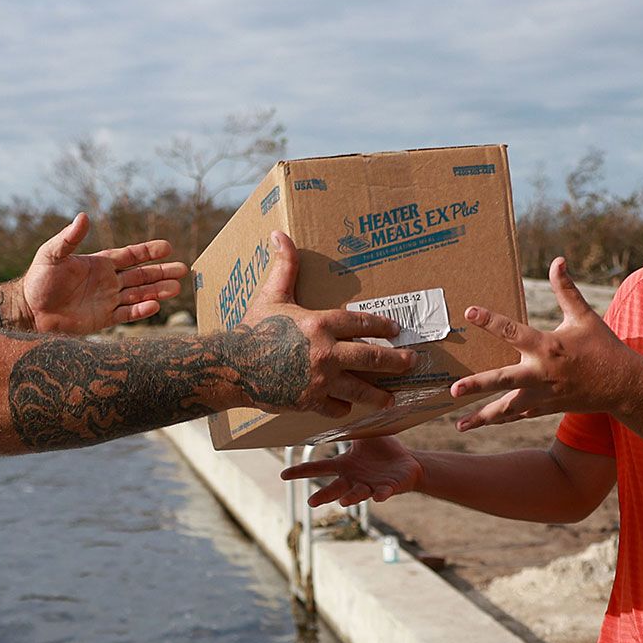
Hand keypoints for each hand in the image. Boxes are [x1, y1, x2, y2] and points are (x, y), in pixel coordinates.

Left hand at [17, 213, 186, 333]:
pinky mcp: (103, 320)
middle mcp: (108, 282)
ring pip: (139, 294)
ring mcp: (107, 301)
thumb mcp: (52, 254)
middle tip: (184, 269)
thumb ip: (69, 239)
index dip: (148, 251)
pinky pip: (127, 314)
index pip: (130, 256)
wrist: (30, 310)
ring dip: (158, 291)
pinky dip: (141, 310)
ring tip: (177, 288)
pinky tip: (155, 306)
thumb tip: (83, 216)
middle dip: (162, 272)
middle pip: (141, 275)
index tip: (167, 247)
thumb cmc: (39, 279)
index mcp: (99, 264)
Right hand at [237, 230, 412, 414]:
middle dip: (397, 360)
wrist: (231, 366)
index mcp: (321, 323)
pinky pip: (336, 407)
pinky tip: (347, 405)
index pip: (363, 322)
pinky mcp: (309, 401)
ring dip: (379, 394)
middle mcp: (326, 352)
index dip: (383, 325)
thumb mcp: (272, 295)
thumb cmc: (251, 329)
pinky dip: (343, 407)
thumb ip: (285, 267)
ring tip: (390, 398)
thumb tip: (280, 234)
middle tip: (411, 361)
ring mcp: (320, 380)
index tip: (396, 329)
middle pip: (373, 357)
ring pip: (361, 389)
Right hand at [280, 435, 423, 507]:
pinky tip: (379, 496)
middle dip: (323, 496)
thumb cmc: (384, 450)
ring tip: (344, 503)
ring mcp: (369, 486)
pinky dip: (381, 494)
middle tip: (311, 502)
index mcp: (345, 465)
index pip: (319, 468)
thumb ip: (352, 425)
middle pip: (334, 489)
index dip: (301, 472)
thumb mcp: (365, 435)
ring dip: (351, 498)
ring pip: (356, 494)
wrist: (406, 464)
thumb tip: (337, 403)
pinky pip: (382, 493)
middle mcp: (353, 479)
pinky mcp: (386, 490)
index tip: (283, 475)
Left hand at [447, 257, 642, 431]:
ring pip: (506, 408)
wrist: (622, 385)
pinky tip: (480, 424)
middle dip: (477, 385)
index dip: (490, 321)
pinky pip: (517, 416)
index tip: (470, 312)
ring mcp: (541, 395)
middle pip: (502, 380)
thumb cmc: (602, 347)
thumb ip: (566, 289)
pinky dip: (499, 420)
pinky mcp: (544, 408)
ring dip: (482, 417)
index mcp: (547, 347)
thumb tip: (558, 260)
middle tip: (453, 389)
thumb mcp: (584, 316)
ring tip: (459, 425)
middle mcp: (540, 373)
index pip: (512, 331)